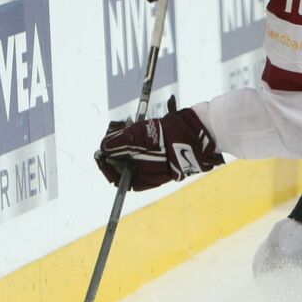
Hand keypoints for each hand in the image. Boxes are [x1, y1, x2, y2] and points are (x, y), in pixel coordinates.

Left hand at [94, 96, 224, 190]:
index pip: (117, 178)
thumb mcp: (142, 136)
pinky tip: (132, 123)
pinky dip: (134, 135)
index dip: (105, 165)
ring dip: (123, 138)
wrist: (202, 131)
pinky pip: (142, 145)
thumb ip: (121, 142)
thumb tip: (103, 147)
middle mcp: (150, 173)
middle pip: (122, 162)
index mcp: (145, 178)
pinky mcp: (163, 149)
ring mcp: (157, 161)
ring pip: (131, 152)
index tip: (100, 151)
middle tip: (111, 129)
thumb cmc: (173, 137)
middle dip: (113, 146)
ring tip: (121, 123)